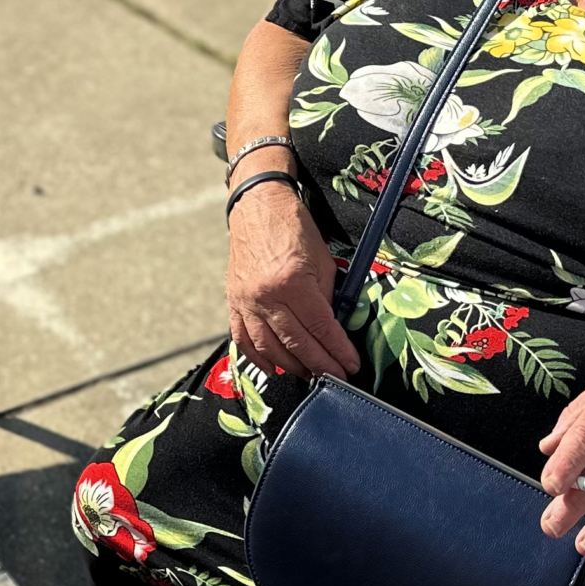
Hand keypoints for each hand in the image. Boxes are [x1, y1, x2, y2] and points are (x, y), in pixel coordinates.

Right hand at [224, 181, 359, 380]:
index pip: (320, 327)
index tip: (351, 365)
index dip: (338, 350)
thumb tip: (332, 331)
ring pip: (270, 348)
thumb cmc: (294, 229)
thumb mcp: (322, 261)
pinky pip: (244, 339)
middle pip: (297, 343)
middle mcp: (266, 296)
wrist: (257, 207)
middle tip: (337, 378)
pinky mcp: (233, 302)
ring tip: (312, 375)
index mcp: (292, 282)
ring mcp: (246, 301)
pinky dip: (259, 358)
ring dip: (293, 366)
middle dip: (321, 365)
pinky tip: (275, 368)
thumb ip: (327, 298)